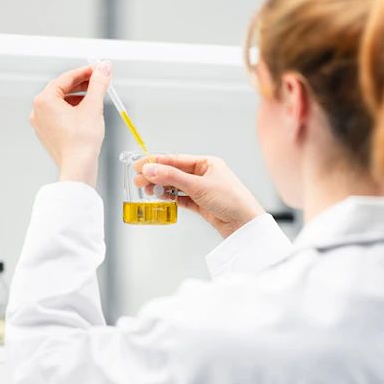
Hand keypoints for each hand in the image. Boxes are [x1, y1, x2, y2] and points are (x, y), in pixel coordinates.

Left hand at [29, 62, 111, 186]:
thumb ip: (98, 84)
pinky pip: (60, 116)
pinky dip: (73, 111)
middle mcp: (38, 110)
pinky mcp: (48, 134)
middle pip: (62, 90)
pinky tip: (87, 115)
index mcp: (44, 100)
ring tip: (96, 99)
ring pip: (62, 103)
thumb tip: (104, 68)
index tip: (99, 69)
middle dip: (82, 85)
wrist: (78, 167)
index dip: (85, 72)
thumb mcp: (93, 106)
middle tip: (99, 81)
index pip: (66, 78)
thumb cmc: (82, 140)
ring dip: (79, 98)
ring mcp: (41, 124)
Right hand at [133, 154, 264, 238]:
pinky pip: (182, 198)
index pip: (176, 159)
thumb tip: (150, 169)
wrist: (245, 224)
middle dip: (156, 176)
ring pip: (176, 186)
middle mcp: (205, 174)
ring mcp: (203, 189)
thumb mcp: (199, 186)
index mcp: (207, 163)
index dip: (156, 162)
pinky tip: (161, 198)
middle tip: (138, 181)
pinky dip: (171, 198)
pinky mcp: (202, 204)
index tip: (139, 165)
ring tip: (147, 191)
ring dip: (162, 187)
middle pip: (174, 172)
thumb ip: (173, 178)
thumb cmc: (230, 200)